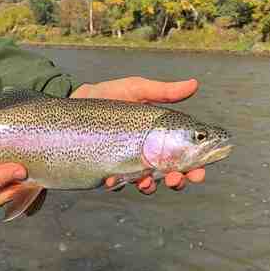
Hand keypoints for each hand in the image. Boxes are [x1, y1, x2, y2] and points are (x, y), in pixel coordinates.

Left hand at [71, 77, 205, 193]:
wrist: (70, 105)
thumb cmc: (105, 95)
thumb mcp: (134, 90)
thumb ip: (162, 91)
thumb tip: (194, 84)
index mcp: (157, 136)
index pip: (182, 155)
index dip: (195, 166)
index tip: (199, 171)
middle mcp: (145, 152)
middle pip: (170, 173)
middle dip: (177, 181)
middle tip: (177, 178)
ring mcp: (126, 163)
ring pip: (146, 183)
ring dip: (151, 186)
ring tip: (147, 180)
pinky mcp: (106, 169)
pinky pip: (116, 183)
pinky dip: (118, 184)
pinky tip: (114, 180)